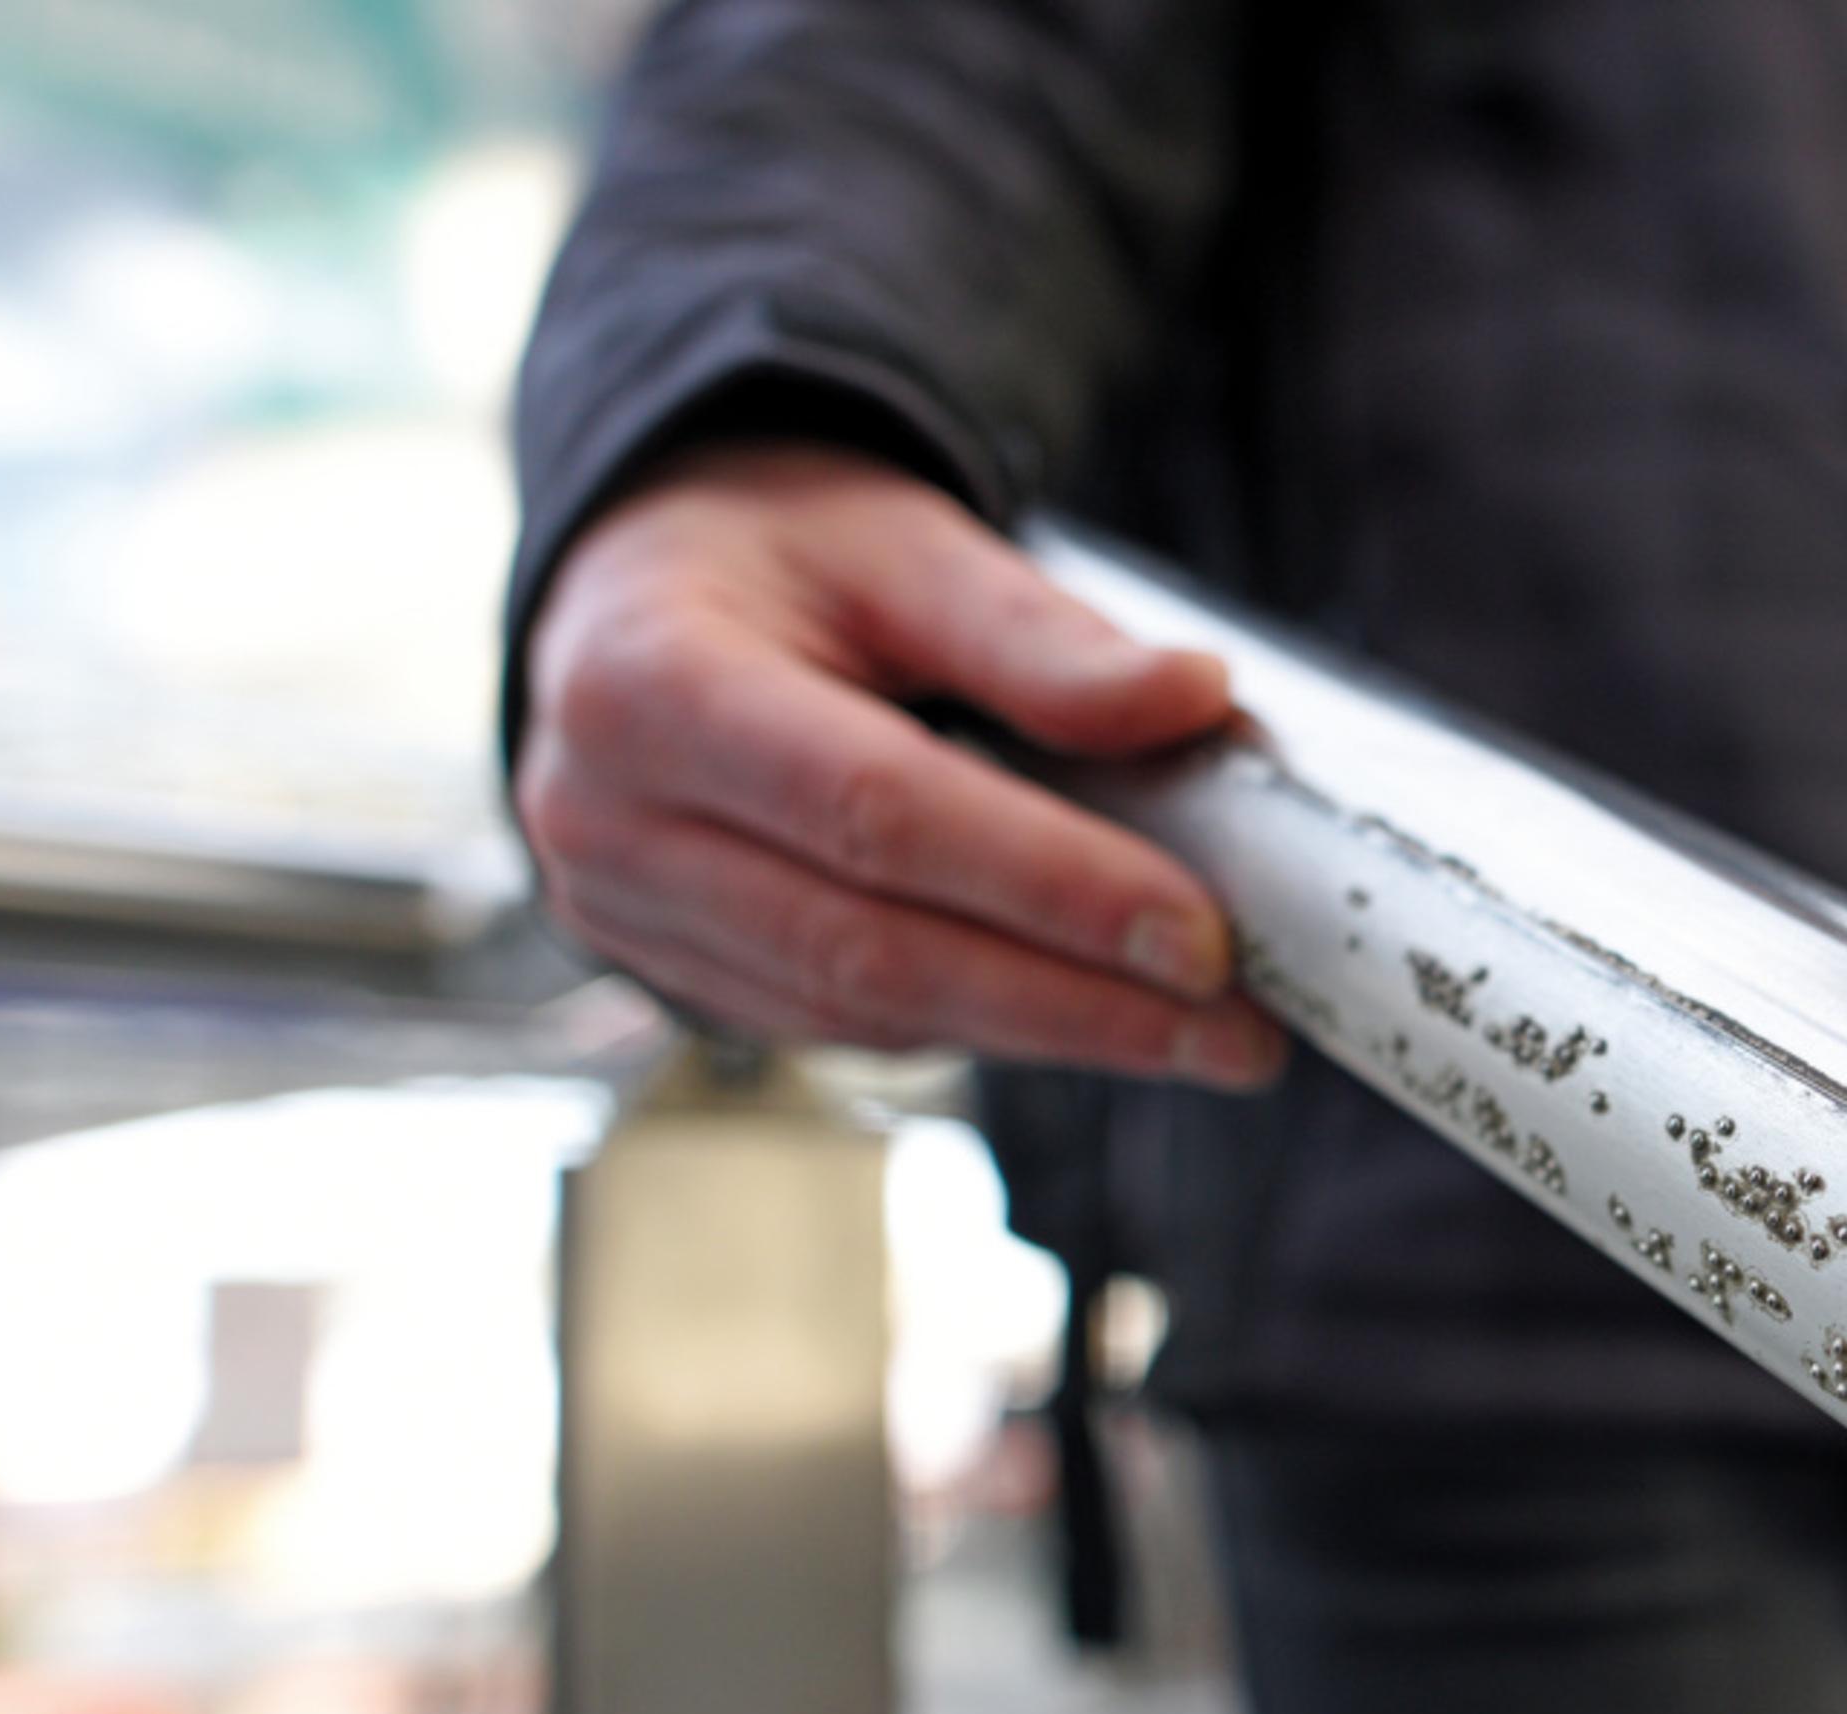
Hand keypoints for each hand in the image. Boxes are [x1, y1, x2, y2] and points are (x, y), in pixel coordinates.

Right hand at [515, 442, 1286, 1084]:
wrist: (644, 581)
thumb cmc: (778, 551)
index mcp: (654, 683)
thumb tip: (1195, 699)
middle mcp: (611, 818)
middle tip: (1235, 1030)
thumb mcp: (906, 544)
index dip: (1049, 884)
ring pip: (865, 1011)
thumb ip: (1041, 635)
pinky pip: (846, 1025)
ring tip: (1199, 1035)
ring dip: (1047, 1033)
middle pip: (873, 948)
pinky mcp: (675, 968)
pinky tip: (1092, 1016)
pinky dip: (984, 1024)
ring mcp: (627, 911)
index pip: (880, 811)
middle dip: (1075, 1002)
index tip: (1200, 937)